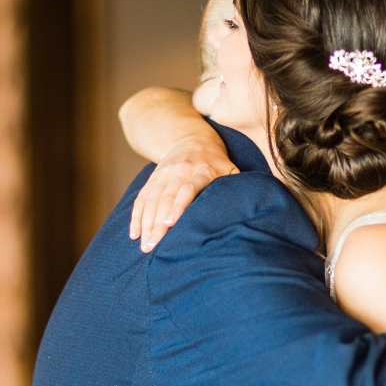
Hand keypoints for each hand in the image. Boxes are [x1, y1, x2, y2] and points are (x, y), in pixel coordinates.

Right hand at [129, 135, 238, 250]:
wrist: (191, 138)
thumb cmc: (216, 161)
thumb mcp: (230, 168)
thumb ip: (236, 186)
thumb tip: (251, 208)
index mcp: (201, 170)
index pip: (187, 189)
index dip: (178, 206)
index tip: (170, 223)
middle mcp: (179, 171)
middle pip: (166, 199)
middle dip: (157, 224)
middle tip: (153, 246)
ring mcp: (163, 175)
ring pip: (151, 200)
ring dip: (146, 224)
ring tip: (144, 246)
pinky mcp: (153, 179)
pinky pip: (142, 198)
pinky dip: (137, 216)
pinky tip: (134, 233)